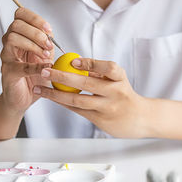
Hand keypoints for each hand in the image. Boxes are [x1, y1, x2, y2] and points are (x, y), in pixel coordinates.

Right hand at [0, 7, 54, 115]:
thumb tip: (51, 33)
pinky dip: (36, 67)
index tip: (48, 29)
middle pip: (16, 25)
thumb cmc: (34, 77)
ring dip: (33, 45)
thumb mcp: (45, 57)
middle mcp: (10, 44)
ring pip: (12, 38)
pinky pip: (20, 66)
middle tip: (48, 45)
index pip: (20, 15)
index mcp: (19, 36)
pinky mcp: (8, 73)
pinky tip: (46, 68)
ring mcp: (7, 58)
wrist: (25, 98)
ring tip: (45, 56)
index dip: (35, 19)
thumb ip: (47, 44)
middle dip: (36, 33)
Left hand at [35, 58, 150, 137]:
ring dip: (56, 93)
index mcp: (120, 79)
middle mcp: (115, 93)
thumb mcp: (117, 80)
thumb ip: (99, 73)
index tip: (73, 62)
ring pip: (77, 100)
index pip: (107, 68)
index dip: (90, 64)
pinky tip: (52, 98)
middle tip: (46, 71)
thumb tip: (73, 64)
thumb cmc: (124, 95)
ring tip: (40, 88)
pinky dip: (63, 103)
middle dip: (62, 76)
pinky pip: (77, 110)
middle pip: (86, 83)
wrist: (140, 118)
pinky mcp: (100, 120)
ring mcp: (107, 108)